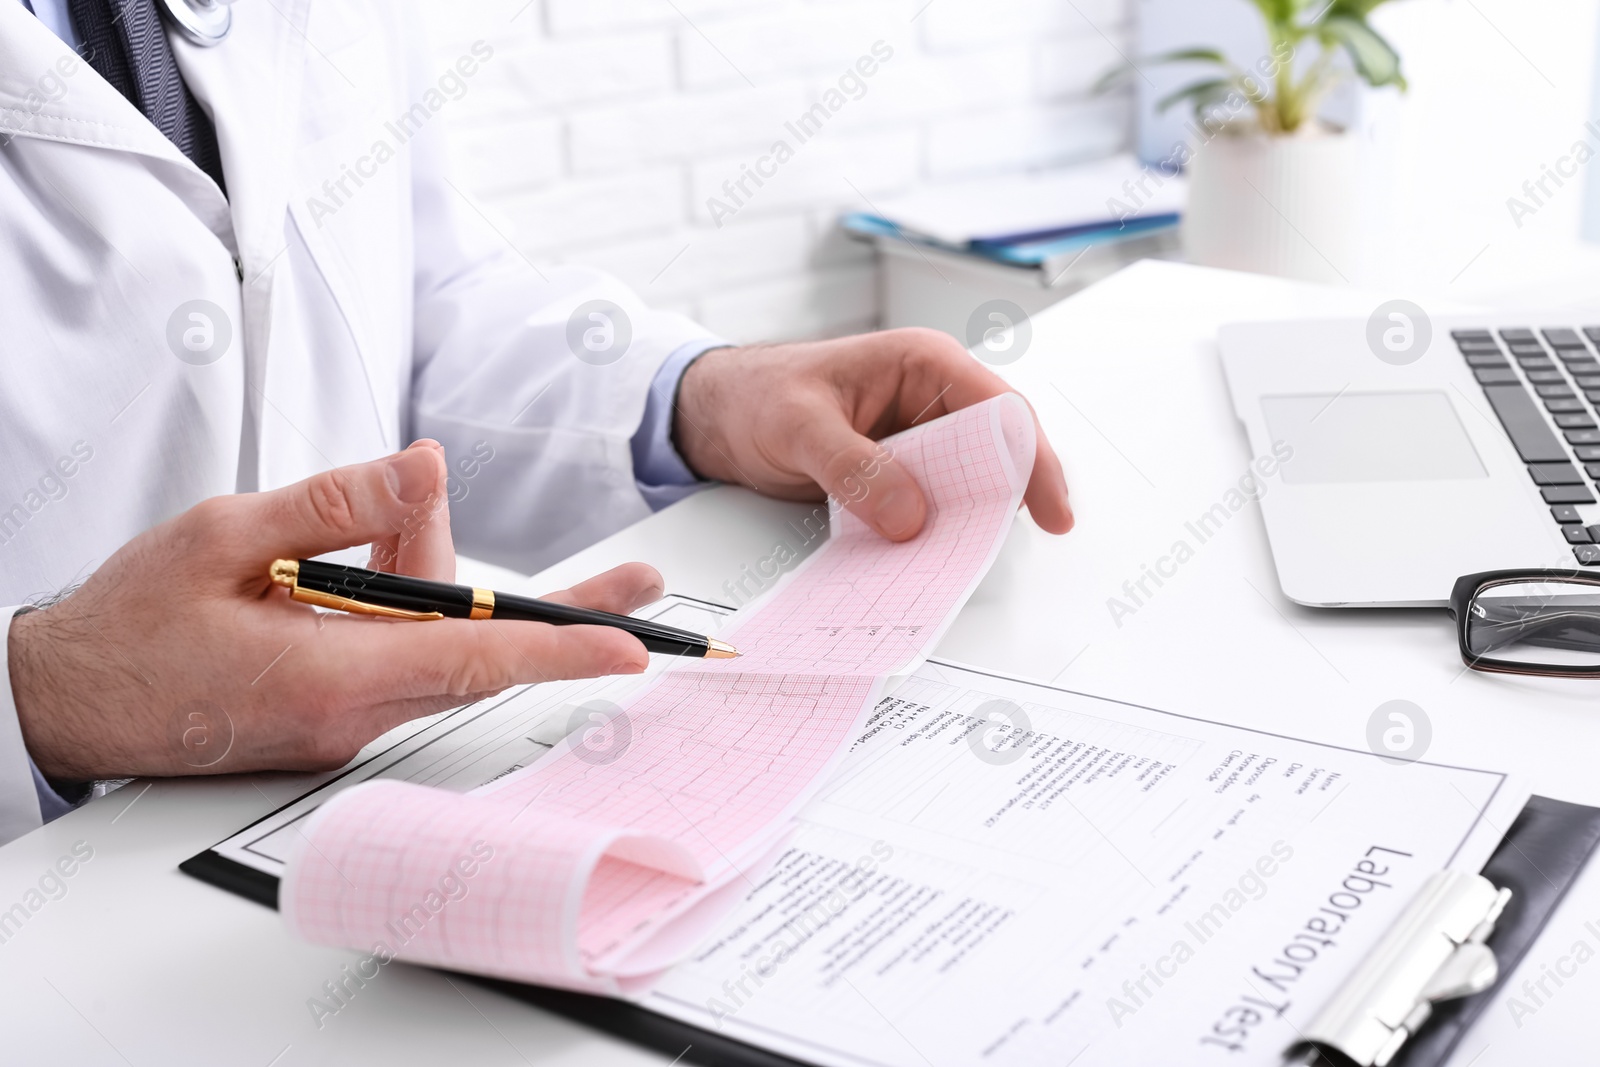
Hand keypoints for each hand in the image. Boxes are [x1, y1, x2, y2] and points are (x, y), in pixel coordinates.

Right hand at [8, 442, 662, 781]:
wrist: (69, 699)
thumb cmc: (131, 621)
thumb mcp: (221, 534)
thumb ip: (334, 503)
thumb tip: (427, 466)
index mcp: (324, 674)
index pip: (469, 660)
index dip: (557, 649)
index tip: (627, 647)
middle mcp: (350, 714)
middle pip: (477, 651)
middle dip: (553, 609)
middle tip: (640, 583)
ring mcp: (346, 726)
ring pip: (439, 646)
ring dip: (435, 576)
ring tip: (398, 504)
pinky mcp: (339, 720)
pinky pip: (404, 657)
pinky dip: (401, 604)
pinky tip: (362, 560)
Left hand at [672, 328, 1072, 540]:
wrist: (718, 415)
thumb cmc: (757, 395)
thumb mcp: (798, 426)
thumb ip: (853, 468)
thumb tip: (910, 515)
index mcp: (923, 364)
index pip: (1000, 409)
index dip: (1032, 460)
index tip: (1048, 509)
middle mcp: (932, 399)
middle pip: (998, 452)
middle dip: (1006, 498)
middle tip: (996, 547)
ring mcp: (920, 440)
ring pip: (970, 485)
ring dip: (970, 521)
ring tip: (963, 560)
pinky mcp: (902, 475)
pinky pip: (935, 506)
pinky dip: (936, 532)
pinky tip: (930, 559)